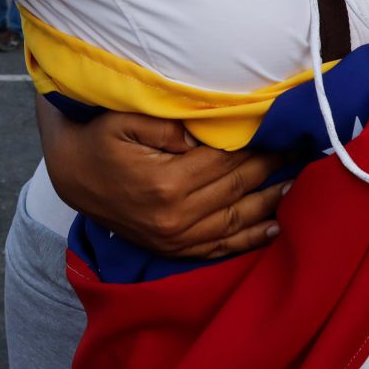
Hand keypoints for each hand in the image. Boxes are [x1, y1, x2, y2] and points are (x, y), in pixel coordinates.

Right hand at [37, 100, 286, 257]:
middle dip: (268, 169)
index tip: (280, 132)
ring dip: (267, 204)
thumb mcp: (125, 120)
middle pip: (235, 189)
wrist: (73, 175)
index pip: (225, 161)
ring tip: (293, 186)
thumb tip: (208, 135)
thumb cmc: (100, 140)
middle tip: (296, 152)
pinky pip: (219, 247)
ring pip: (234, 221)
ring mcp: (174, 238)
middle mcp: (175, 216)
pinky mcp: (172, 248)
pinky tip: (272, 228)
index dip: (255, 147)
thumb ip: (168, 126)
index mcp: (166, 182)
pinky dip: (248, 240)